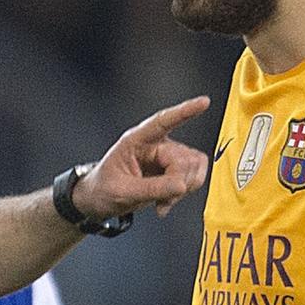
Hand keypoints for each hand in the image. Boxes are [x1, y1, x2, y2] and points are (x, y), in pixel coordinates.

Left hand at [72, 96, 211, 221]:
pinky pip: (194, 177)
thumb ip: (152, 188)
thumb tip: (181, 185)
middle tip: (161, 200)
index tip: (204, 103)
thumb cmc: (103, 189)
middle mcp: (155, 144)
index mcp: (136, 140)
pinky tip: (166, 201)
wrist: (100, 200)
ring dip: (182, 189)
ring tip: (161, 201)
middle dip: (177, 182)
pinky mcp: (174, 170)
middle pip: (184, 158)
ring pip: (194, 167)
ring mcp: (166, 156)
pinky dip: (184, 193)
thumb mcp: (122, 191)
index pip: (162, 122)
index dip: (184, 111)